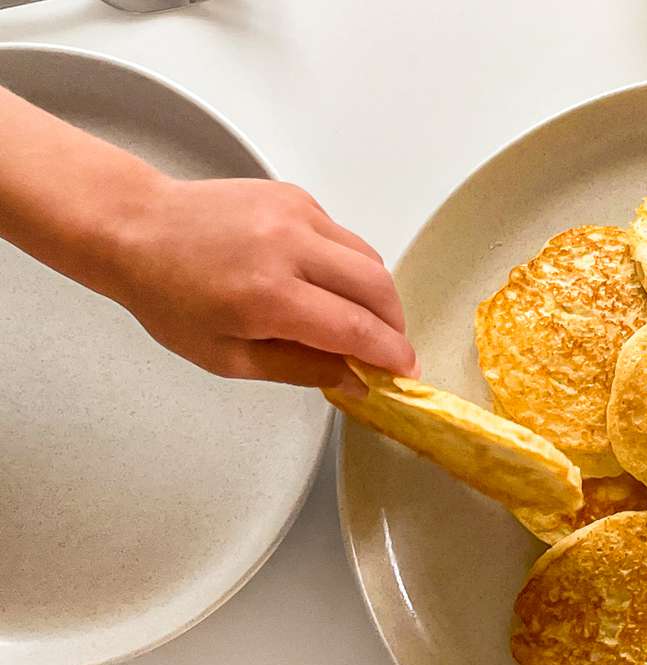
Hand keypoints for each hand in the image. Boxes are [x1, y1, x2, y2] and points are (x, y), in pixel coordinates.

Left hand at [104, 176, 415, 391]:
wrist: (136, 227)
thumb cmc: (169, 296)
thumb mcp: (228, 357)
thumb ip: (300, 369)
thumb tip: (355, 380)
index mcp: (268, 296)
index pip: (357, 329)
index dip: (390, 355)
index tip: (405, 371)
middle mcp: (288, 248)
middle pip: (378, 288)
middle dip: (395, 325)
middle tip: (389, 349)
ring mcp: (296, 214)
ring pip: (369, 258)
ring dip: (378, 295)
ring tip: (363, 320)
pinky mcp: (296, 197)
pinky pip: (345, 237)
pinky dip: (349, 266)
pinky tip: (327, 283)